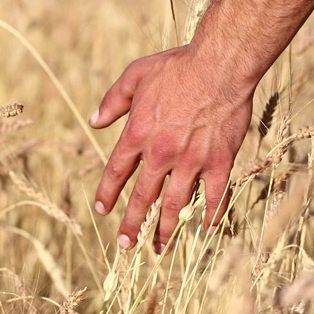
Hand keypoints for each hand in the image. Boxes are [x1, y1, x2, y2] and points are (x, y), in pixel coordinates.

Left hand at [90, 44, 253, 253]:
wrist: (220, 65)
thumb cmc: (177, 67)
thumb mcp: (135, 76)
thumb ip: (112, 101)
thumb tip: (93, 121)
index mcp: (138, 134)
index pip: (116, 172)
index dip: (107, 194)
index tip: (102, 210)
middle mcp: (161, 154)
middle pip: (142, 198)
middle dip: (132, 224)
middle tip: (125, 245)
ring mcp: (191, 161)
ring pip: (174, 205)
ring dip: (165, 229)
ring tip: (159, 248)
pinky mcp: (219, 162)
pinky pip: (214, 196)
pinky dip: (209, 215)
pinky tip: (204, 229)